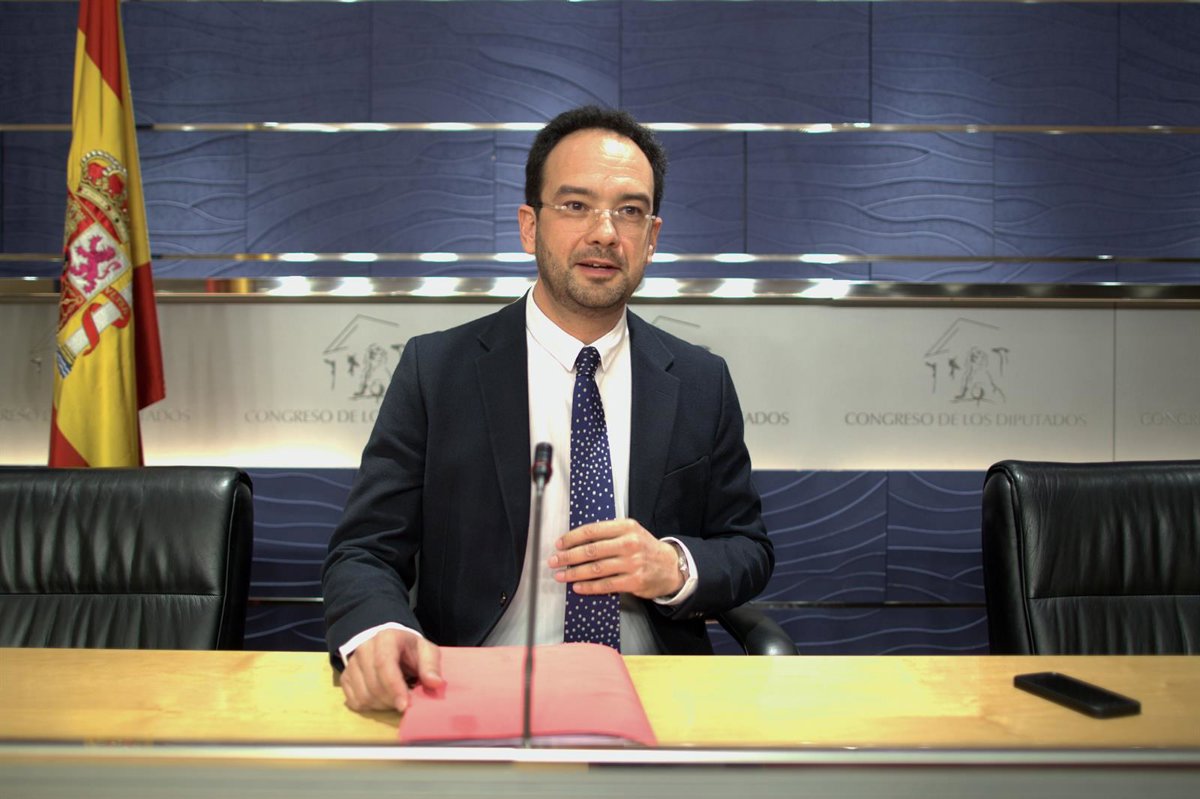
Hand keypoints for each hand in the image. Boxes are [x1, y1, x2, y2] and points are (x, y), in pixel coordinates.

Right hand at [339, 628, 443, 712]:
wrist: (388, 644)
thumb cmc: (409, 649)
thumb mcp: (426, 651)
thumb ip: (431, 665)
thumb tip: (435, 683)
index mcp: (386, 638)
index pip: (384, 664)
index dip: (394, 687)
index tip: (405, 706)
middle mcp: (364, 649)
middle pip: (374, 684)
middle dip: (392, 700)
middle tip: (406, 702)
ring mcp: (352, 663)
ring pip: (364, 695)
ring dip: (382, 705)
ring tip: (395, 698)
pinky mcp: (345, 677)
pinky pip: (355, 701)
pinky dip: (370, 706)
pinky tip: (382, 699)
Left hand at [549, 518, 682, 599]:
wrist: (670, 566)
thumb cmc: (645, 548)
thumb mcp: (631, 532)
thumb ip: (608, 533)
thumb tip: (576, 540)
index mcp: (626, 527)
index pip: (592, 531)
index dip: (572, 538)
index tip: (559, 544)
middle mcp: (629, 543)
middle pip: (591, 550)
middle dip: (568, 556)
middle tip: (554, 561)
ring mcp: (632, 563)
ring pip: (596, 568)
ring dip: (574, 573)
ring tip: (560, 575)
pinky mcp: (634, 581)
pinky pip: (605, 584)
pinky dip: (589, 586)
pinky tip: (577, 586)